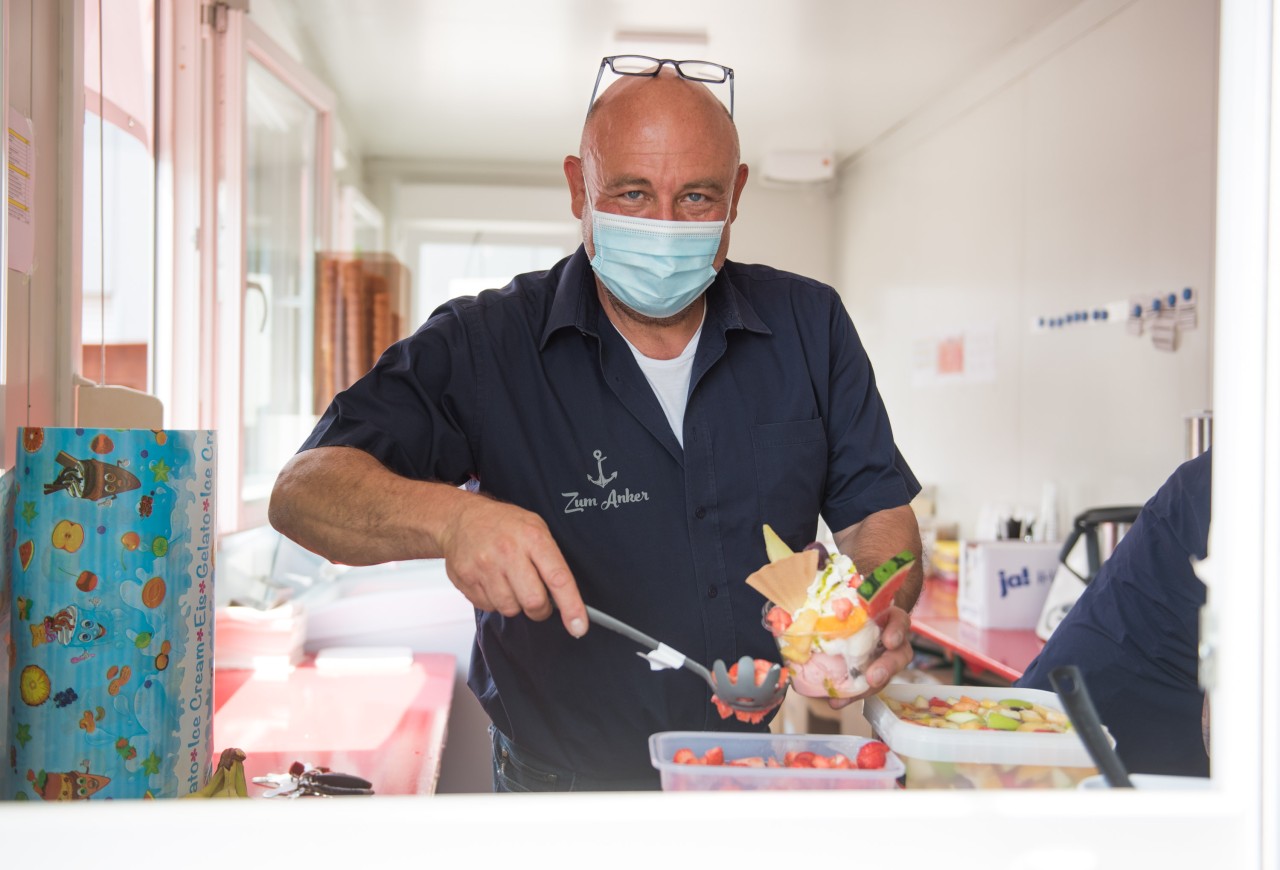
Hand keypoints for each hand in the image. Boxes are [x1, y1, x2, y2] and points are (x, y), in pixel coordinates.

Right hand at [437, 495, 587, 636]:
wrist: (460, 518)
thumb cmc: (504, 525)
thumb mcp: (535, 528)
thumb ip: (551, 560)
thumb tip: (566, 599)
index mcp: (532, 537)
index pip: (558, 578)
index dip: (572, 607)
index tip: (579, 626)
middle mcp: (508, 552)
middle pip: (533, 602)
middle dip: (540, 610)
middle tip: (537, 599)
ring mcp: (484, 566)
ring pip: (510, 609)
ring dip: (515, 604)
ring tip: (509, 582)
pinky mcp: (467, 580)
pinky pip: (489, 607)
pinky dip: (495, 601)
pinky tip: (492, 581)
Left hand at [827, 605, 913, 709]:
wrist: (856, 619)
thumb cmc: (855, 609)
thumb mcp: (850, 603)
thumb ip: (836, 606)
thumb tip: (797, 616)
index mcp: (889, 618)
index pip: (900, 621)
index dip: (897, 631)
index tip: (889, 641)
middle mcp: (892, 641)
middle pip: (899, 655)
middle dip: (886, 668)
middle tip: (873, 678)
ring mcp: (884, 660)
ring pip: (884, 676)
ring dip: (867, 689)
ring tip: (844, 697)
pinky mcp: (873, 676)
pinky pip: (866, 688)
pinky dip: (850, 696)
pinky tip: (836, 701)